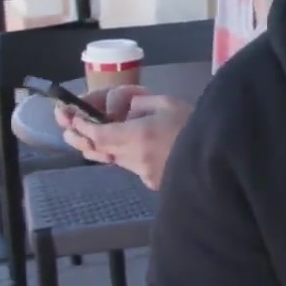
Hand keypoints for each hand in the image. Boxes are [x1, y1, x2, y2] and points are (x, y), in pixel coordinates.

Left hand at [56, 85, 192, 188]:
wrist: (219, 154)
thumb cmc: (196, 123)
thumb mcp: (166, 102)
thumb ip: (137, 104)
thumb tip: (120, 111)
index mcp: (139, 135)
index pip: (98, 135)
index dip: (81, 127)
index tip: (71, 118)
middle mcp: (137, 158)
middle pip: (99, 150)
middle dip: (81, 139)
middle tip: (67, 130)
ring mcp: (144, 174)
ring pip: (113, 160)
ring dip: (99, 148)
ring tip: (85, 138)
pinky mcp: (153, 183)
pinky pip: (130, 167)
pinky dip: (122, 156)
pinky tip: (124, 148)